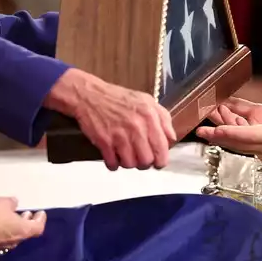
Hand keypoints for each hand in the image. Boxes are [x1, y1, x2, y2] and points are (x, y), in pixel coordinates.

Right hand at [0, 197, 46, 252]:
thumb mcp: (2, 203)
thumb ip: (11, 203)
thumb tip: (15, 203)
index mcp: (23, 230)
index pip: (38, 227)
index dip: (40, 219)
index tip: (40, 213)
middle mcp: (16, 240)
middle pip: (26, 231)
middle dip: (27, 221)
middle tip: (26, 213)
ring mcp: (4, 246)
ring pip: (14, 235)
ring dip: (15, 225)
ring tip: (12, 216)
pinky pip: (3, 238)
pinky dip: (4, 230)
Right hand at [46, 68, 175, 170]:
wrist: (90, 95)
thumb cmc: (119, 98)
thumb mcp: (147, 101)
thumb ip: (163, 118)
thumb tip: (171, 138)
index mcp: (150, 116)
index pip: (162, 148)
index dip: (161, 160)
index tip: (157, 162)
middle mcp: (136, 126)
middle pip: (146, 160)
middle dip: (144, 163)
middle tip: (139, 158)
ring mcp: (119, 135)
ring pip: (130, 165)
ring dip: (128, 163)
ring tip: (125, 155)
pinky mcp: (104, 142)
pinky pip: (113, 164)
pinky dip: (113, 164)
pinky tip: (113, 157)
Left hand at [196, 63, 261, 170]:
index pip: (245, 135)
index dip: (226, 133)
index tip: (210, 129)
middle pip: (236, 142)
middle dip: (217, 133)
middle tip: (200, 125)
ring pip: (240, 144)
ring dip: (225, 133)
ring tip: (210, 120)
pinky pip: (247, 144)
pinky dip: (236, 135)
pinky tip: (228, 123)